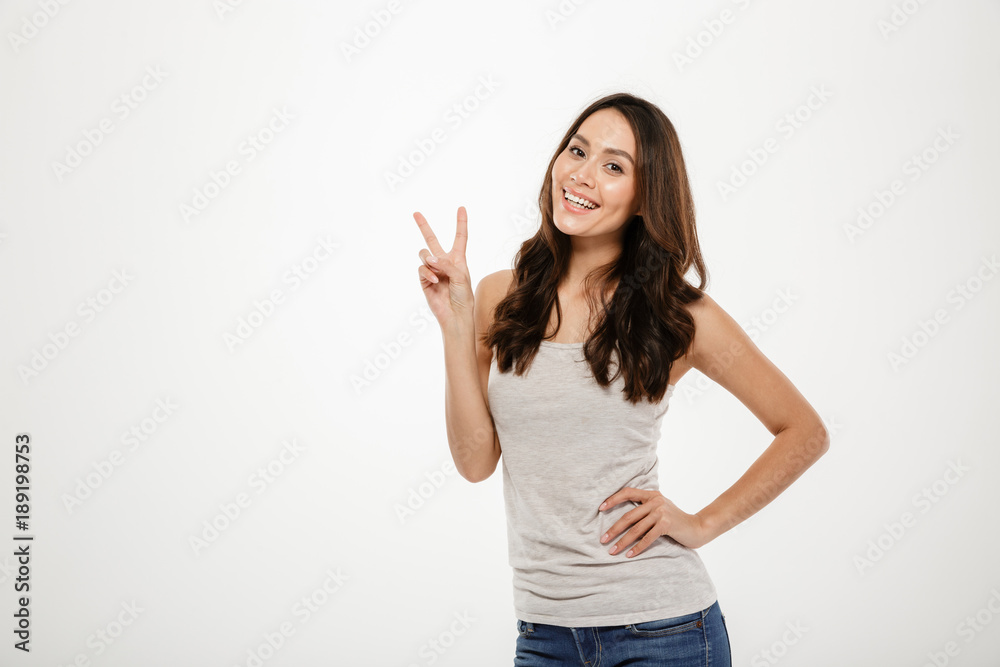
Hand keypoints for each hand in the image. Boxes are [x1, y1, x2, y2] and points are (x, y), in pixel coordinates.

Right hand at [413, 206, 473, 328]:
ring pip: (424, 254)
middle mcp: (444, 262)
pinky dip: (428, 273)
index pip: (460, 237)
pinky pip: (422, 269)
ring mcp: (433, 270)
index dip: (461, 222)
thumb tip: (429, 259)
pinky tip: (435, 281)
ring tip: (437, 273)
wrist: (455, 315)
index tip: (461, 208)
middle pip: (432, 239)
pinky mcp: (424, 280)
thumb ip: (446, 264)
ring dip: (429, 260)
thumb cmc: (463, 296)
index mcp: (458, 259)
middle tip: (415, 213)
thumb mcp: (461, 276)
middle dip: (424, 226)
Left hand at [598, 487, 709, 555]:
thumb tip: (623, 516)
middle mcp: (655, 501)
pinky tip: (630, 555)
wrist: (698, 527)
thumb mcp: (661, 508)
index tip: (600, 509)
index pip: (628, 492)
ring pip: (636, 529)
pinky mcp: (666, 524)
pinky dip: (637, 548)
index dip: (613, 499)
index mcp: (652, 494)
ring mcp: (661, 512)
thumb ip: (646, 507)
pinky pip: (647, 538)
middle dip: (614, 529)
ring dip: (622, 542)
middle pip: (628, 516)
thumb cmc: (676, 520)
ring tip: (612, 551)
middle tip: (602, 539)